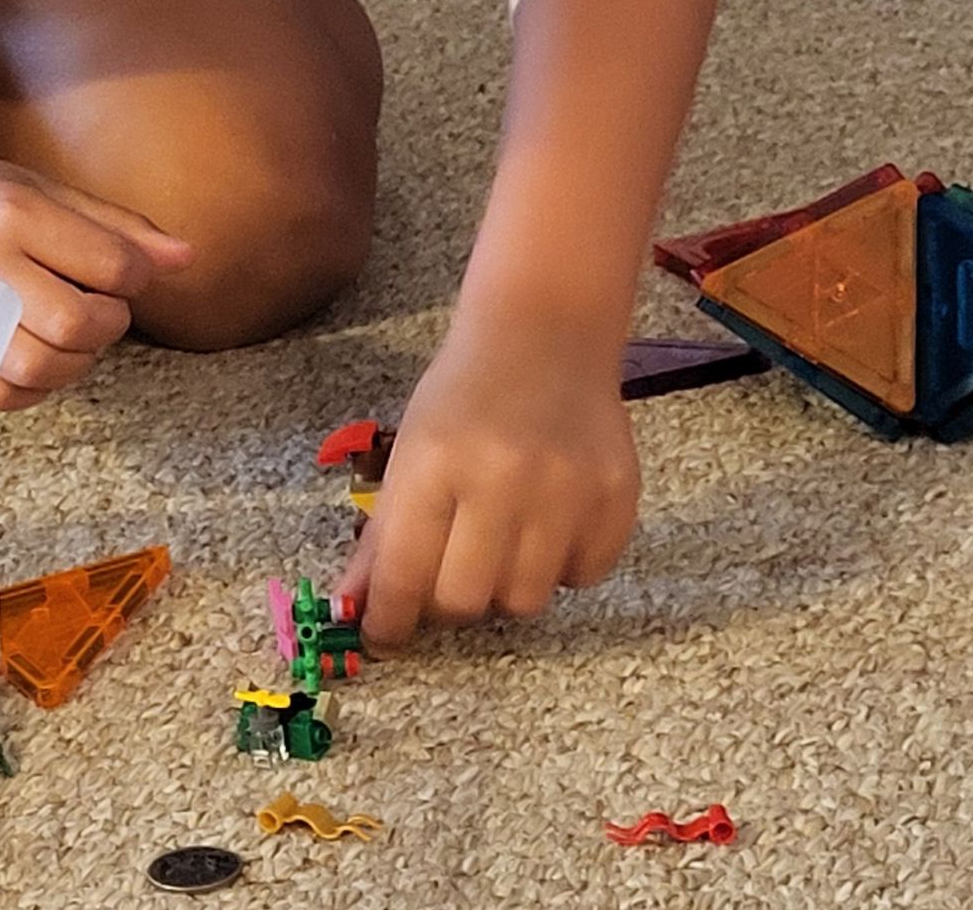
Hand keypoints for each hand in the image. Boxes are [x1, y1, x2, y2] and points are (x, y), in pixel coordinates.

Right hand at [0, 157, 191, 409]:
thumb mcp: (47, 190)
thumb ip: (118, 227)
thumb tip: (187, 259)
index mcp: (14, 213)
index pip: (111, 264)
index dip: (135, 276)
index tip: (121, 272)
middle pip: (78, 322)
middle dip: (107, 321)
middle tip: (96, 303)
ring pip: (44, 366)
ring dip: (77, 358)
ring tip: (67, 330)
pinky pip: (7, 395)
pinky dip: (37, 386)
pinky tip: (35, 352)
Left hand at [337, 307, 638, 648]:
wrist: (544, 334)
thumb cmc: (462, 394)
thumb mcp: (409, 450)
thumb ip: (385, 533)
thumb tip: (355, 608)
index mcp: (434, 461)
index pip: (403, 572)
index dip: (387, 619)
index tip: (382, 638)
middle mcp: (501, 479)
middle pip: (465, 600)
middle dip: (446, 603)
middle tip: (445, 576)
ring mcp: (566, 491)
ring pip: (525, 601)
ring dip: (503, 586)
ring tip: (498, 541)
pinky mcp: (616, 499)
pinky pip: (581, 579)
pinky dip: (558, 568)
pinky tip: (547, 523)